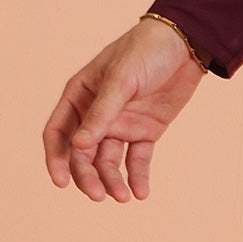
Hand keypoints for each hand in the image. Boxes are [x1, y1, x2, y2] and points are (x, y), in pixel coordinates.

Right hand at [43, 17, 207, 202]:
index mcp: (79, 96)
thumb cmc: (145, 51)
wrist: (186, 44)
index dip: (56, 159)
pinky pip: (137, 160)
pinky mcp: (146, 132)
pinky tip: (140, 192)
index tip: (61, 182)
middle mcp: (95, 114)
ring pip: (108, 161)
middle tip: (99, 196)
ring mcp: (120, 124)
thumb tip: (78, 146)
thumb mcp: (121, 79)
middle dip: (88, 176)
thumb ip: (102, 113)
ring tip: (124, 197)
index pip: (58, 133)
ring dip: (112, 181)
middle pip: (83, 154)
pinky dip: (137, 176)